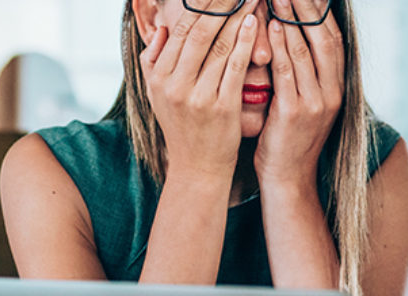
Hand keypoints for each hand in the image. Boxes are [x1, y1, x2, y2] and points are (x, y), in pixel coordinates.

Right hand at [141, 0, 259, 177]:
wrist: (198, 168)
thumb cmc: (182, 127)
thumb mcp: (156, 95)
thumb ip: (153, 60)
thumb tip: (162, 28)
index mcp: (159, 77)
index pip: (179, 30)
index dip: (199, 4)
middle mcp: (175, 84)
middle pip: (199, 31)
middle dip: (220, 3)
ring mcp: (198, 96)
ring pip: (218, 45)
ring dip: (237, 16)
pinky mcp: (222, 107)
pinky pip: (234, 66)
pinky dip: (244, 42)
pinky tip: (254, 22)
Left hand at [255, 0, 345, 184]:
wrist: (288, 179)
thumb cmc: (288, 138)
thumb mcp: (302, 102)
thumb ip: (302, 74)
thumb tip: (289, 38)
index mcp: (336, 87)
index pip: (332, 39)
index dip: (320, 11)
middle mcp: (332, 92)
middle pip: (323, 38)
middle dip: (307, 8)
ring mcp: (317, 103)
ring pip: (306, 51)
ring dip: (290, 19)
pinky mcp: (296, 113)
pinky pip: (288, 72)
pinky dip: (280, 47)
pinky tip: (270, 27)